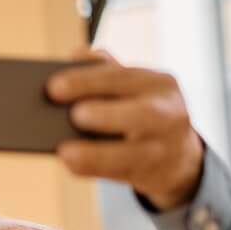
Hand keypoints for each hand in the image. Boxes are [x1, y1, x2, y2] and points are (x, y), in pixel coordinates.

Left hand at [47, 49, 205, 211]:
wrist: (177, 156)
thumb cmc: (140, 114)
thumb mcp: (132, 90)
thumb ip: (106, 73)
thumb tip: (76, 55)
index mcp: (159, 83)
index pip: (122, 77)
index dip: (88, 81)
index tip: (53, 86)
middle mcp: (169, 112)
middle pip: (142, 112)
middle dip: (105, 113)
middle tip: (73, 115)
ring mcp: (165, 147)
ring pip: (135, 151)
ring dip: (97, 152)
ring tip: (65, 151)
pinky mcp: (156, 174)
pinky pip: (123, 172)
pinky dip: (94, 167)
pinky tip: (70, 163)